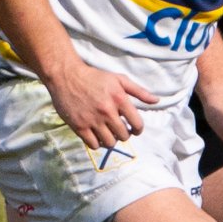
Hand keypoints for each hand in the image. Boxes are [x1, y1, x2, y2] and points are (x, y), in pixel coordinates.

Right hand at [42, 59, 156, 148]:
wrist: (66, 76)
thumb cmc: (95, 77)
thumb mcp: (119, 79)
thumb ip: (139, 91)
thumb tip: (157, 101)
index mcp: (119, 99)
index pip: (137, 124)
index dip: (138, 129)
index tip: (135, 129)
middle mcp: (107, 111)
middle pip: (124, 136)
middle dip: (124, 134)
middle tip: (120, 130)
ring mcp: (92, 120)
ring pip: (110, 143)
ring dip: (111, 140)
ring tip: (109, 133)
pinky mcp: (79, 126)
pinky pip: (93, 145)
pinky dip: (97, 143)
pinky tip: (97, 135)